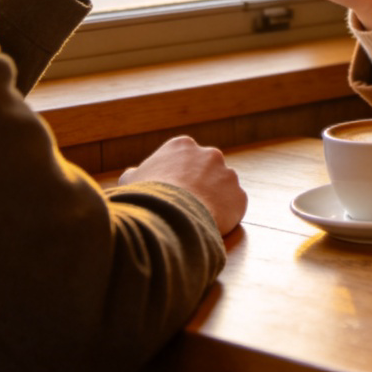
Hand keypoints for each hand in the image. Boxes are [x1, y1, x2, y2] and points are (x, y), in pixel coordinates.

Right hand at [118, 136, 247, 235]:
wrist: (170, 215)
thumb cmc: (147, 196)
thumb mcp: (132, 181)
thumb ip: (136, 174)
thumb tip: (132, 173)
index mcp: (182, 146)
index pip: (185, 159)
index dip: (178, 177)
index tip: (173, 192)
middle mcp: (209, 154)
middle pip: (207, 170)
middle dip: (200, 185)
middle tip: (187, 206)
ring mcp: (227, 174)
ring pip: (223, 187)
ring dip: (215, 200)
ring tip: (199, 218)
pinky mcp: (239, 196)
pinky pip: (234, 206)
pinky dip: (226, 216)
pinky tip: (211, 226)